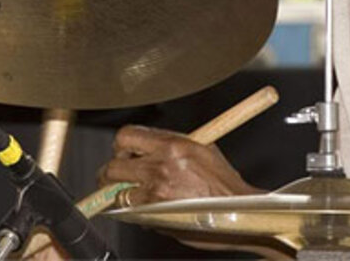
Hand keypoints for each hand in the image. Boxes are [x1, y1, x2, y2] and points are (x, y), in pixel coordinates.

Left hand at [98, 125, 261, 205]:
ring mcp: (157, 191)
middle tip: (118, 177)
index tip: (124, 152)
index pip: (127, 136)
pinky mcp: (157, 214)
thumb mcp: (203, 150)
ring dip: (119, 194)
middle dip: (111, 173)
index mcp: (174, 144)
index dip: (121, 146)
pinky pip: (130, 212)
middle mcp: (162, 165)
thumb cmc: (225, 184)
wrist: (239, 211)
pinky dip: (132, 212)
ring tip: (128, 195)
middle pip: (113, 165)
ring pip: (117, 191)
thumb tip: (150, 150)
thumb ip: (174, 147)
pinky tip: (144, 210)